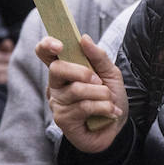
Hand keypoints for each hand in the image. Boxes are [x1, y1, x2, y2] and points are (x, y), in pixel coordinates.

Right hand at [39, 34, 126, 152]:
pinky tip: (111, 112)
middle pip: (57, 69)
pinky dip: (103, 107)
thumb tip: (84, 38)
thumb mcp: (110, 73)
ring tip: (110, 99)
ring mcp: (57, 103)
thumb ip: (98, 56)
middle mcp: (56, 85)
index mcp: (65, 70)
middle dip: (82, 72)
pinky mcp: (62, 120)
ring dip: (101, 93)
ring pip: (76, 90)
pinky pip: (83, 107)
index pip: (45, 53)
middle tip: (98, 80)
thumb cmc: (110, 97)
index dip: (47, 45)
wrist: (118, 126)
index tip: (60, 45)